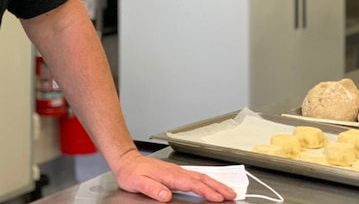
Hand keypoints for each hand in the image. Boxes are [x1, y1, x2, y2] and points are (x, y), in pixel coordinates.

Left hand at [112, 150, 236, 201]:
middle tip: (231, 194)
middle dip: (217, 186)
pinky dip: (207, 181)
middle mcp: (175, 172)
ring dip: (215, 183)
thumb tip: (166, 195)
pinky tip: (211, 185)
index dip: (206, 191)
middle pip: (201, 178)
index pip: (192, 184)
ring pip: (200, 176)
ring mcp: (177, 171)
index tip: (218, 197)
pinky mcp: (176, 173)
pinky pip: (195, 176)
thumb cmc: (132, 173)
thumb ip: (153, 188)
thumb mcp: (138, 183)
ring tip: (227, 190)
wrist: (126, 161)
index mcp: (169, 175)